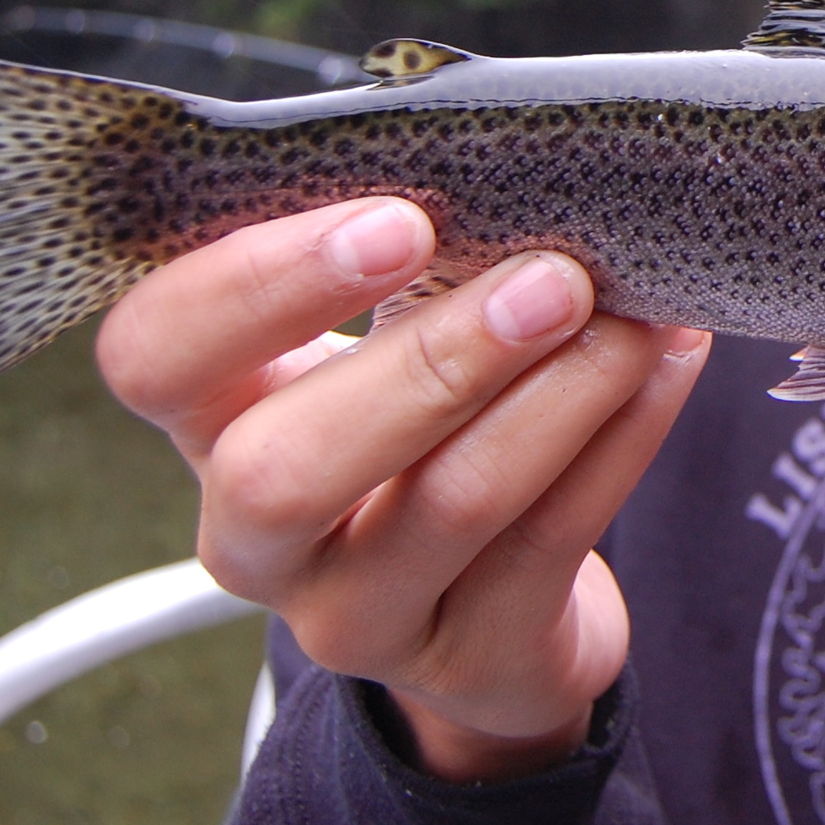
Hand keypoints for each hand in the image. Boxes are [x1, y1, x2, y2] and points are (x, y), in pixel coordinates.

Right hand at [96, 199, 708, 780]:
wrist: (498, 615)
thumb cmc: (431, 427)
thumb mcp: (386, 342)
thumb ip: (408, 265)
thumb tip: (511, 168)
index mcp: (214, 419)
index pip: (154, 353)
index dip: (254, 287)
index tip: (396, 219)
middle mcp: (254, 534)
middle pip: (282, 466)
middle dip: (429, 362)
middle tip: (550, 280)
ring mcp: (352, 613)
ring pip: (443, 506)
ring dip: (556, 396)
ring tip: (632, 323)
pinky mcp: (466, 656)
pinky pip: (548, 543)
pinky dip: (622, 440)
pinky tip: (670, 364)